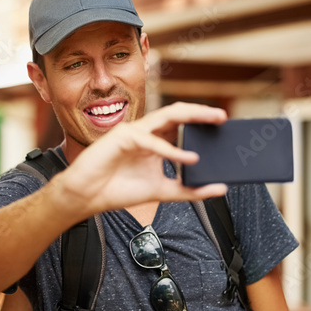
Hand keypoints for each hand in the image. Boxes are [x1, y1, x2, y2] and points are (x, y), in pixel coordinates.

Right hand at [58, 102, 228, 214]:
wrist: (87, 197)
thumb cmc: (118, 189)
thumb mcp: (163, 191)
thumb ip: (190, 190)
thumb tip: (220, 188)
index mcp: (154, 142)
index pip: (182, 125)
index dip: (201, 122)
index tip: (223, 127)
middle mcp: (146, 132)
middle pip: (177, 114)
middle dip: (201, 113)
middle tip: (222, 117)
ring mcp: (134, 131)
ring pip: (166, 116)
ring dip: (191, 116)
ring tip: (212, 121)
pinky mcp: (122, 137)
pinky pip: (151, 140)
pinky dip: (171, 150)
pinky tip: (189, 158)